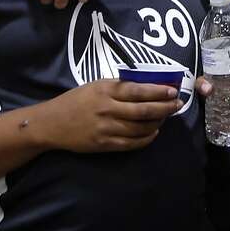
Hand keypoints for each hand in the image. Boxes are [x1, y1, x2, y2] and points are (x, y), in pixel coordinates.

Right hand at [42, 80, 181, 152]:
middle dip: (165, 107)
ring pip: (141, 128)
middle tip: (177, 104)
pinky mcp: (104, 144)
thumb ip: (117, 87)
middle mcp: (107, 108)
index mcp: (105, 90)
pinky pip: (132, 143)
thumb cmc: (75, 101)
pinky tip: (153, 133)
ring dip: (157, 123)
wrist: (52, 123)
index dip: (158, 91)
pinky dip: (146, 138)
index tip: (173, 90)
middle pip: (144, 110)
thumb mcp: (94, 86)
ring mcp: (106, 128)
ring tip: (165, 118)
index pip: (138, 90)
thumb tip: (146, 87)